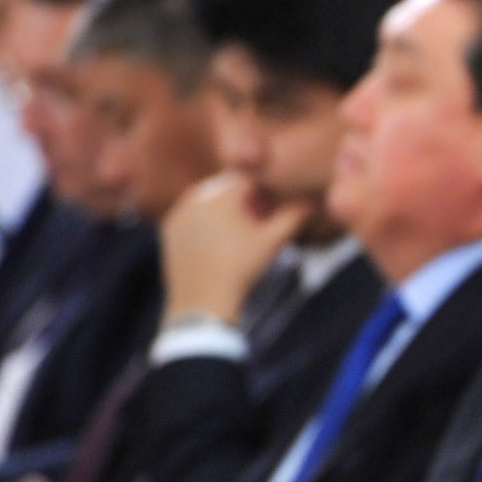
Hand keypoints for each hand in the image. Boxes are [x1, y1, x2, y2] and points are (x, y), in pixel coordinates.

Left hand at [159, 171, 310, 323]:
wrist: (202, 303)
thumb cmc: (240, 272)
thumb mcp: (271, 244)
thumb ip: (292, 217)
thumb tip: (312, 201)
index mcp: (220, 196)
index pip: (247, 177)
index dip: (263, 188)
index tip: (271, 205)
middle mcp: (195, 198)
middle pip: (225, 185)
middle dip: (242, 196)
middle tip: (257, 217)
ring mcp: (179, 213)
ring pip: (206, 197)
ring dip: (223, 206)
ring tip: (237, 230)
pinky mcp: (169, 228)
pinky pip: (190, 213)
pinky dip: (204, 219)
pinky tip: (217, 241)